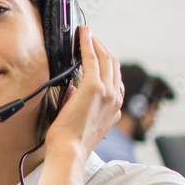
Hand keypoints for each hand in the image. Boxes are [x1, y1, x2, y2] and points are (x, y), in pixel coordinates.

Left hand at [44, 27, 123, 156]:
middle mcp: (115, 98)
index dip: (105, 63)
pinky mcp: (94, 87)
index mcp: (114, 108)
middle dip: (102, 48)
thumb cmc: (69, 141)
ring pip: (106, 58)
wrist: (69, 151)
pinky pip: (92, 58)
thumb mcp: (80, 120)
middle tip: (90, 38)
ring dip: (95, 42)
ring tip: (86, 33)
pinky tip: (83, 34)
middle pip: (113, 65)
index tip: (95, 53)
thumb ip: (80, 102)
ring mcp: (107, 92)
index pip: (114, 79)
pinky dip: (87, 43)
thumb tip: (73, 89)